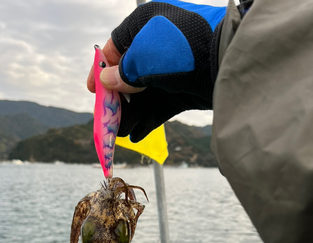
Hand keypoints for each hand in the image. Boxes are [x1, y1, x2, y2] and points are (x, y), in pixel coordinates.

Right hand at [88, 0, 225, 141]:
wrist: (229, 60)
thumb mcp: (145, 56)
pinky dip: (148, 121)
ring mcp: (171, 71)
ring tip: (119, 134)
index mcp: (145, 25)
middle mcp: (157, 47)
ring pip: (143, 96)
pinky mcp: (183, 91)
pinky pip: (159, 108)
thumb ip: (123, 72)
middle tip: (107, 120)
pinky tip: (136, 136)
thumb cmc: (184, 48)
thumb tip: (106, 82)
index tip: (94, 91)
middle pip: (128, 77)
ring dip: (130, 115)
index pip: (116, 48)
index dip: (102, 70)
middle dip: (117, 101)